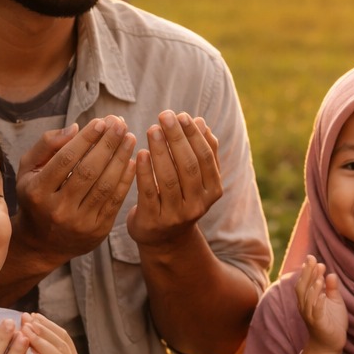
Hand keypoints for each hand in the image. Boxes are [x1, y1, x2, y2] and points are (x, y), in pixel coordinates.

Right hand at [14, 118, 136, 265]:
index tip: (102, 121)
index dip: (86, 139)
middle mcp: (58, 209)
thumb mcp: (28, 170)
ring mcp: (79, 223)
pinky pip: (115, 201)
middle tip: (121, 124)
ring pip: (105, 186)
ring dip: (121, 159)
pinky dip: (126, 180)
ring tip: (130, 138)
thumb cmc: (36, 197)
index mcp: (38, 191)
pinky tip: (132, 161)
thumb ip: (47, 145)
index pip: (66, 159)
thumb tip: (75, 128)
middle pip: (88, 171)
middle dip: (108, 145)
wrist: (42, 243)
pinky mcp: (97, 231)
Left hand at [127, 112, 222, 253]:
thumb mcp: (196, 179)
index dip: (194, 135)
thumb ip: (201, 152)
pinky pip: (149, 192)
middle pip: (189, 166)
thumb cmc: (179, 198)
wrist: (164, 238)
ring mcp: (176, 215)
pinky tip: (140, 153)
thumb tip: (201, 122)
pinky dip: (145, 171)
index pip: (205, 157)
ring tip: (152, 129)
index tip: (181, 115)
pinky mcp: (154, 221)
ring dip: (161, 150)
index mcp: (213, 191)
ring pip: (169, 178)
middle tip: (164, 116)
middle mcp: (198, 205)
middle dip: (177, 138)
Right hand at [296, 255, 347, 352]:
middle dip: (307, 273)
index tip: (312, 257)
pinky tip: (323, 294)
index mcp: (307, 299)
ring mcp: (310, 315)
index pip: (305, 282)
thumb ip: (331, 288)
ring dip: (313, 286)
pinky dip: (318, 302)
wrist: (330, 344)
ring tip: (319, 275)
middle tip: (312, 260)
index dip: (308, 270)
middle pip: (302, 287)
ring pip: (308, 299)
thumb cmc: (331, 322)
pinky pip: (316, 312)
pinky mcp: (318, 324)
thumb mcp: (333, 302)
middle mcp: (305, 306)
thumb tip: (330, 274)